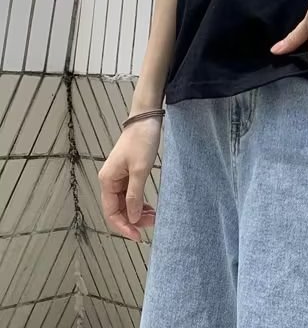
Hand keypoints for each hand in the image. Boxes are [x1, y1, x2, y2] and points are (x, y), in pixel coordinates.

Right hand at [97, 116, 160, 240]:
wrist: (146, 119)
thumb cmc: (142, 142)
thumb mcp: (140, 170)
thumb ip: (135, 195)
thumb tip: (132, 218)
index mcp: (107, 181)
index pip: (111, 212)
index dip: (123, 226)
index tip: (138, 236)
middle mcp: (109, 181)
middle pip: (118, 209)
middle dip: (133, 219)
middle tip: (152, 224)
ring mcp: (118, 176)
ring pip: (125, 202)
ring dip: (137, 211)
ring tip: (153, 217)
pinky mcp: (128, 172)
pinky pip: (130, 193)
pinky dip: (139, 201)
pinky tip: (149, 206)